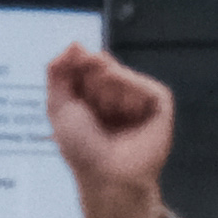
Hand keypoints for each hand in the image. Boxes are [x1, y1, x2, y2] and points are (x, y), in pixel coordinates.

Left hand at [46, 46, 172, 217]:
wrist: (106, 173)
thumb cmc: (81, 148)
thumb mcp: (57, 105)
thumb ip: (58, 71)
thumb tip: (75, 43)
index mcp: (93, 98)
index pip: (86, 63)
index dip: (78, 65)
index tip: (73, 72)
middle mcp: (117, 97)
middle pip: (102, 64)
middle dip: (90, 80)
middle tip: (91, 105)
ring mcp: (138, 102)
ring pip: (120, 73)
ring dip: (108, 89)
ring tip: (107, 114)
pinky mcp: (160, 108)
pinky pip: (145, 85)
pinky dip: (130, 87)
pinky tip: (123, 105)